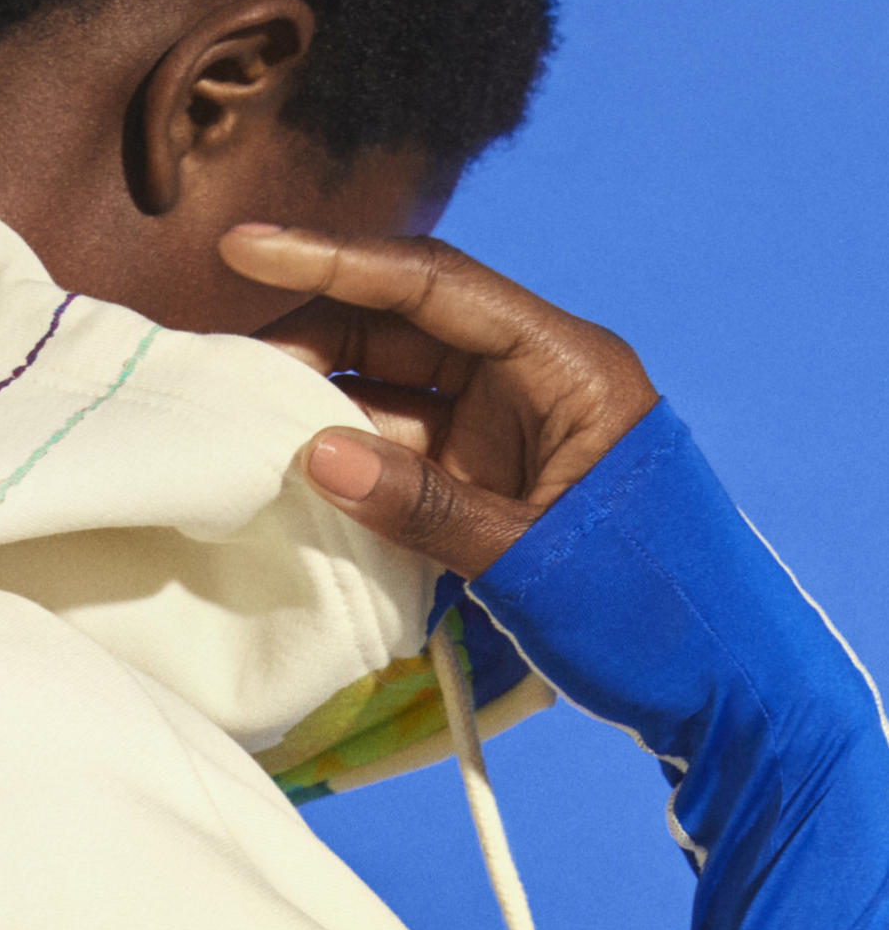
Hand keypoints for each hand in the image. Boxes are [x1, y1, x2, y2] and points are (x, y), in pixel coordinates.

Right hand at [220, 225, 659, 578]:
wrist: (706, 680)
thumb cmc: (647, 611)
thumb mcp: (534, 559)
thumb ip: (426, 507)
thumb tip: (317, 456)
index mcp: (564, 366)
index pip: (434, 287)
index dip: (336, 262)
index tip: (245, 248)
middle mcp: (530, 382)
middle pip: (400, 330)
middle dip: (310, 342)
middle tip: (224, 375)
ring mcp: (507, 434)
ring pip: (391, 395)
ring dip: (318, 409)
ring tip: (238, 429)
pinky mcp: (488, 486)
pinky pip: (402, 458)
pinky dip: (347, 468)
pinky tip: (287, 481)